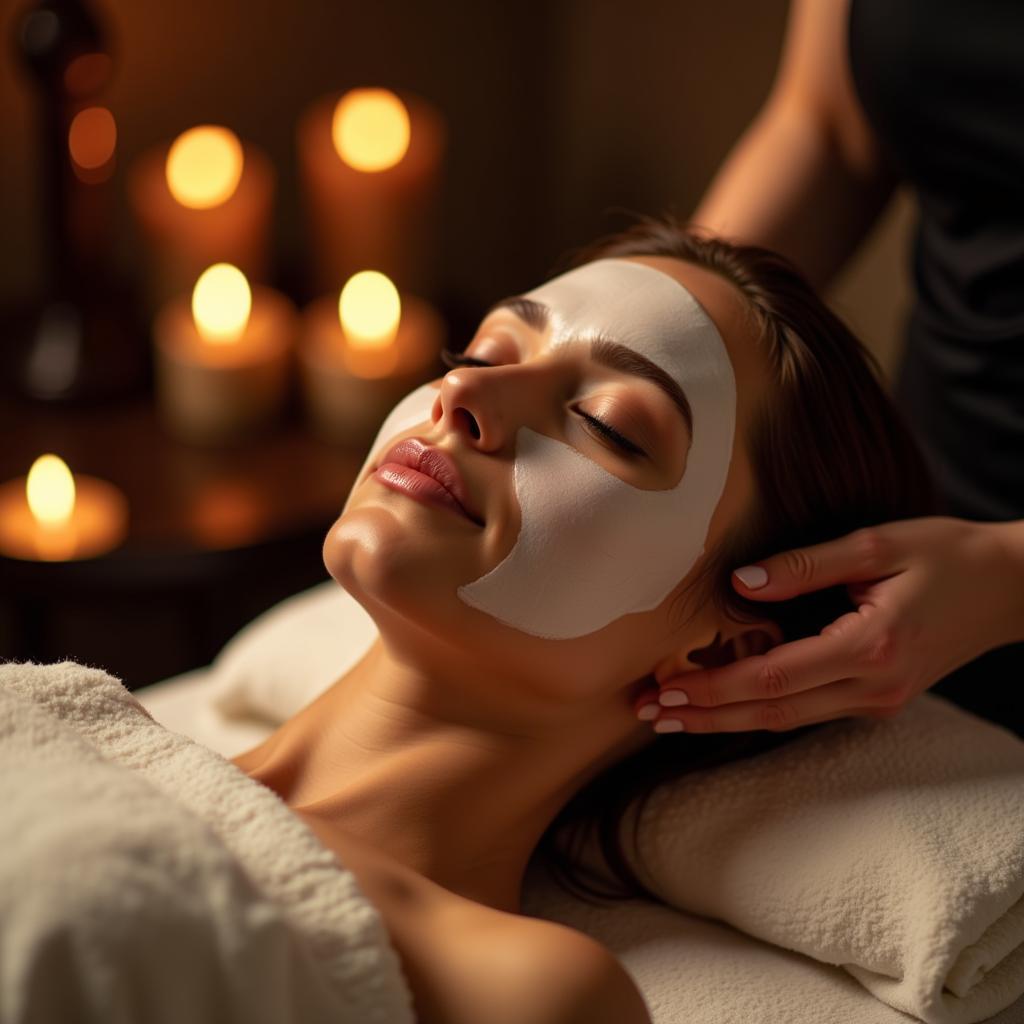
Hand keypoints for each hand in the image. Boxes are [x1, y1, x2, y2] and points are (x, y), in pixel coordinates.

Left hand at [635, 516, 1023, 734]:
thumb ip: (805, 566)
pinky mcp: (877, 699)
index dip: (713, 687)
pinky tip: (725, 705)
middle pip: (770, 713)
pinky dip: (760, 711)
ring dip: (725, 719)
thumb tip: (739, 584)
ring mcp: (876, 701)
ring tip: (671, 717)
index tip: (665, 688)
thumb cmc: (946, 556)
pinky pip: (807, 712)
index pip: (772, 677)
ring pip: (786, 720)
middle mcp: (871, 688)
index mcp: (868, 648)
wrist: (1011, 588)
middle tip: (647, 714)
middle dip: (705, 716)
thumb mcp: (876, 545)